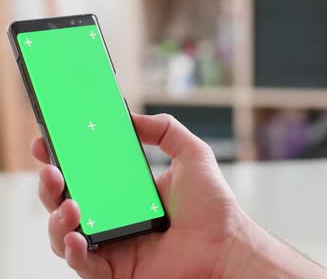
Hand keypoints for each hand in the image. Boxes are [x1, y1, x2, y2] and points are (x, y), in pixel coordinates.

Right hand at [34, 114, 245, 277]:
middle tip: (51, 170)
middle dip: (50, 186)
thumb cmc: (213, 205)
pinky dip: (72, 251)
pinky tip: (76, 236)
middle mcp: (114, 218)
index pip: (84, 175)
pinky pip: (82, 265)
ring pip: (64, 235)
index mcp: (125, 193)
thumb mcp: (192, 154)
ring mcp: (112, 246)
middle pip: (66, 202)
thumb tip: (132, 118)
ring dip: (57, 218)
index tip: (47, 143)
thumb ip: (165, 130)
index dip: (61, 160)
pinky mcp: (115, 272)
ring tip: (69, 205)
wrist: (226, 244)